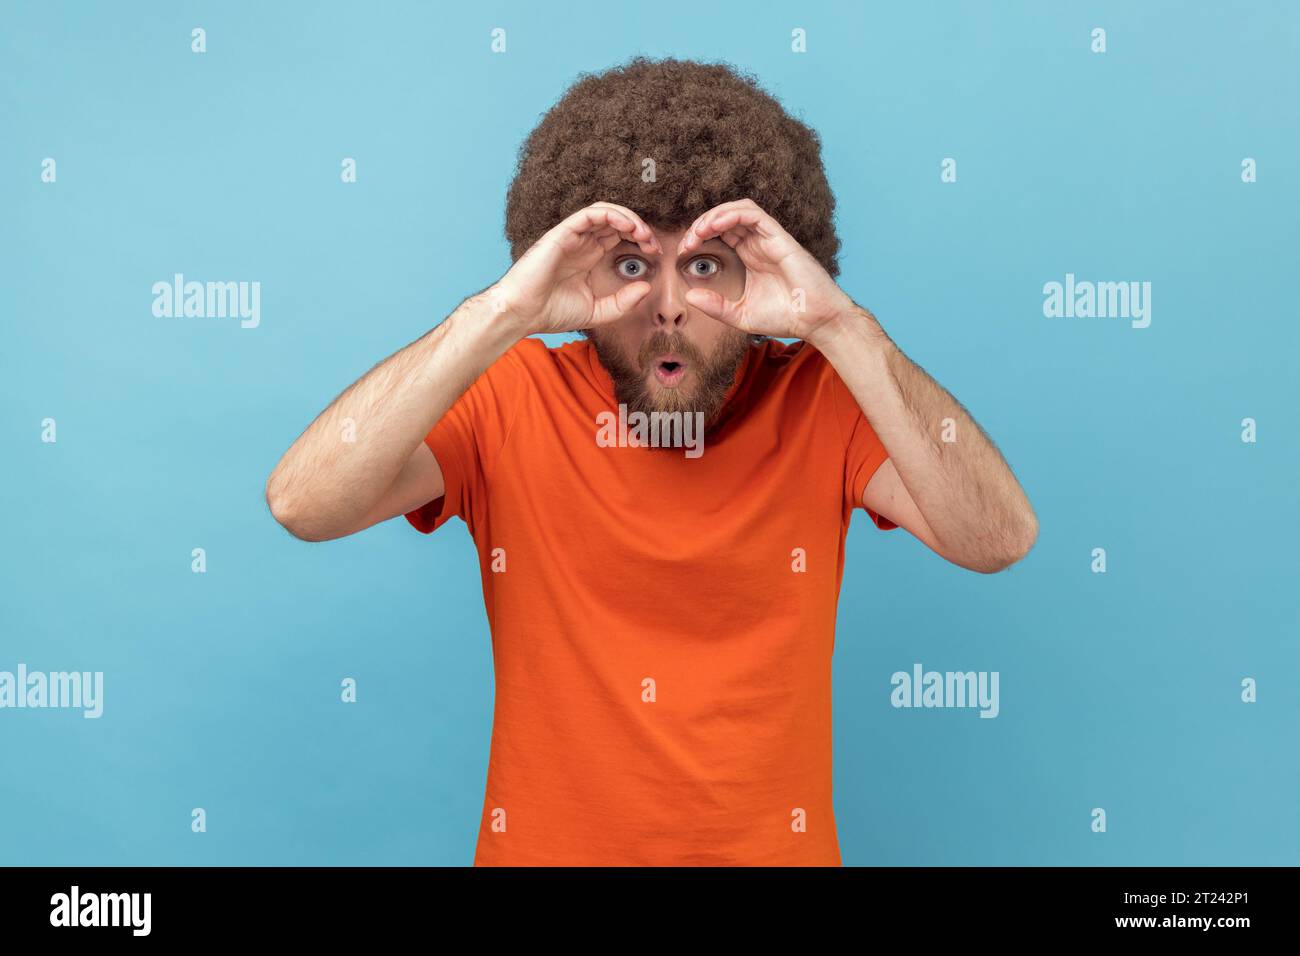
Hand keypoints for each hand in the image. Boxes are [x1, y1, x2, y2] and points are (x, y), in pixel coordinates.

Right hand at [491, 201, 660, 334]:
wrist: (523, 313)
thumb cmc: (552, 312)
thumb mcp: (598, 312)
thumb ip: (622, 302)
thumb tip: (646, 287)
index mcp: (588, 257)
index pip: (618, 236)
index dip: (640, 239)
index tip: (655, 253)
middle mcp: (582, 243)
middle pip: (616, 222)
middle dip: (639, 228)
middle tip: (653, 243)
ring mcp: (572, 236)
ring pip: (605, 212)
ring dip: (628, 218)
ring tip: (643, 233)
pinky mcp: (563, 232)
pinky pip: (590, 213)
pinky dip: (612, 214)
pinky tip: (627, 226)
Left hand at [676, 198, 856, 343]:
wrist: (814, 321)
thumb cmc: (785, 317)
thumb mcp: (740, 314)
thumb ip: (716, 306)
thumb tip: (689, 297)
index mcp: (749, 256)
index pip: (720, 233)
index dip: (699, 236)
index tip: (684, 251)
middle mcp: (757, 243)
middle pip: (725, 218)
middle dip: (701, 224)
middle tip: (688, 242)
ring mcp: (768, 239)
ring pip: (738, 210)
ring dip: (714, 215)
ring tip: (699, 231)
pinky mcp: (779, 237)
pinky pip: (754, 214)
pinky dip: (732, 214)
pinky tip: (716, 225)